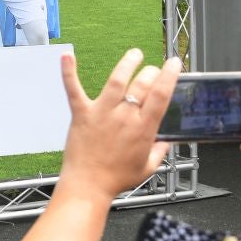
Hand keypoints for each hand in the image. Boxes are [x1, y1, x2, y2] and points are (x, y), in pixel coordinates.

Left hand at [56, 49, 179, 202]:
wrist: (88, 186)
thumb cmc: (115, 179)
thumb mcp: (147, 168)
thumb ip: (159, 152)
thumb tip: (167, 142)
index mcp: (143, 128)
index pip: (161, 94)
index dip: (169, 75)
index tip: (174, 63)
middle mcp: (125, 116)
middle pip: (142, 84)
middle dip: (151, 72)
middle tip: (152, 69)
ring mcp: (102, 112)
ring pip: (117, 80)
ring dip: (126, 63)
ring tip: (134, 54)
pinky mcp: (82, 114)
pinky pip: (74, 89)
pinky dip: (69, 71)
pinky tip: (66, 55)